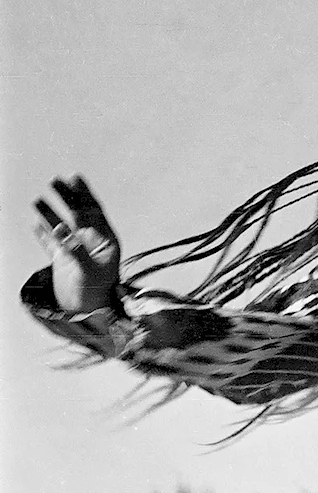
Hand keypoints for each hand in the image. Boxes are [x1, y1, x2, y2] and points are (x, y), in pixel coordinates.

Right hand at [33, 175, 120, 312]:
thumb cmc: (96, 294)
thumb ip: (75, 249)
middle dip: (67, 197)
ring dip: (51, 212)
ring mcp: (77, 252)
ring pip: (63, 226)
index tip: (75, 177)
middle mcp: (92, 243)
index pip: (94, 211)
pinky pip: (52, 244)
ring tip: (38, 199)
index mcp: (105, 241)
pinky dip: (44, 234)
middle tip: (55, 181)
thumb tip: (61, 228)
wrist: (89, 315)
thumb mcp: (88, 270)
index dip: (85, 194)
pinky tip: (36, 223)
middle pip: (78, 214)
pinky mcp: (64, 263)